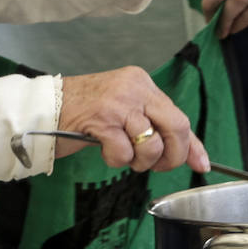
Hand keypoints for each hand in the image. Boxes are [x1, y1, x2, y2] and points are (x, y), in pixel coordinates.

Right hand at [57, 67, 209, 173]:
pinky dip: (116, 160)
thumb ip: (155, 128)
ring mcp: (118, 102)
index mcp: (142, 83)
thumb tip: (194, 156)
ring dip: (139, 161)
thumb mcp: (125, 114)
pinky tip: (103, 149)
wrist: (45, 108)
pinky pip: (124, 152)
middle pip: (176, 127)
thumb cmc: (84, 113)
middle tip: (154, 165)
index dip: (192, 145)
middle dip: (171, 156)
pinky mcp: (102, 118)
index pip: (179, 116)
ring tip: (122, 153)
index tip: (201, 164)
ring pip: (151, 144)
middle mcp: (134, 87)